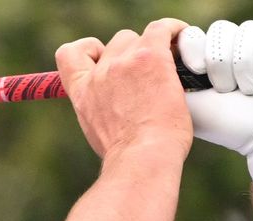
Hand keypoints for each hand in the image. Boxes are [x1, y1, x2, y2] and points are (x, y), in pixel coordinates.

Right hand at [56, 18, 192, 159]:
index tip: (103, 57)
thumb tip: (117, 113)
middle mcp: (99, 74)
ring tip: (173, 62)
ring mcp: (124, 64)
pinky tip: (184, 39)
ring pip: (140, 37)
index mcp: (82, 92)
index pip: (69, 55)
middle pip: (116, 44)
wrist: (141, 159)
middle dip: (133, 53)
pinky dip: (173, 31)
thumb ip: (103, 112)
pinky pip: (161, 29)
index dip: (88, 50)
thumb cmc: (128, 156)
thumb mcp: (100, 133)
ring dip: (154, 47)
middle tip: (152, 73)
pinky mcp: (150, 58)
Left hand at [178, 20, 252, 180]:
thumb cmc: (232, 126)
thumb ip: (166, 82)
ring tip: (249, 90)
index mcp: (210, 60)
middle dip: (221, 64)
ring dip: (244, 65)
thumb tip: (152, 58)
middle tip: (227, 91)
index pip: (194, 34)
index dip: (193, 48)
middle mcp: (237, 48)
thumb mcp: (189, 106)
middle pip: (220, 31)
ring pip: (247, 32)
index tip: (196, 71)